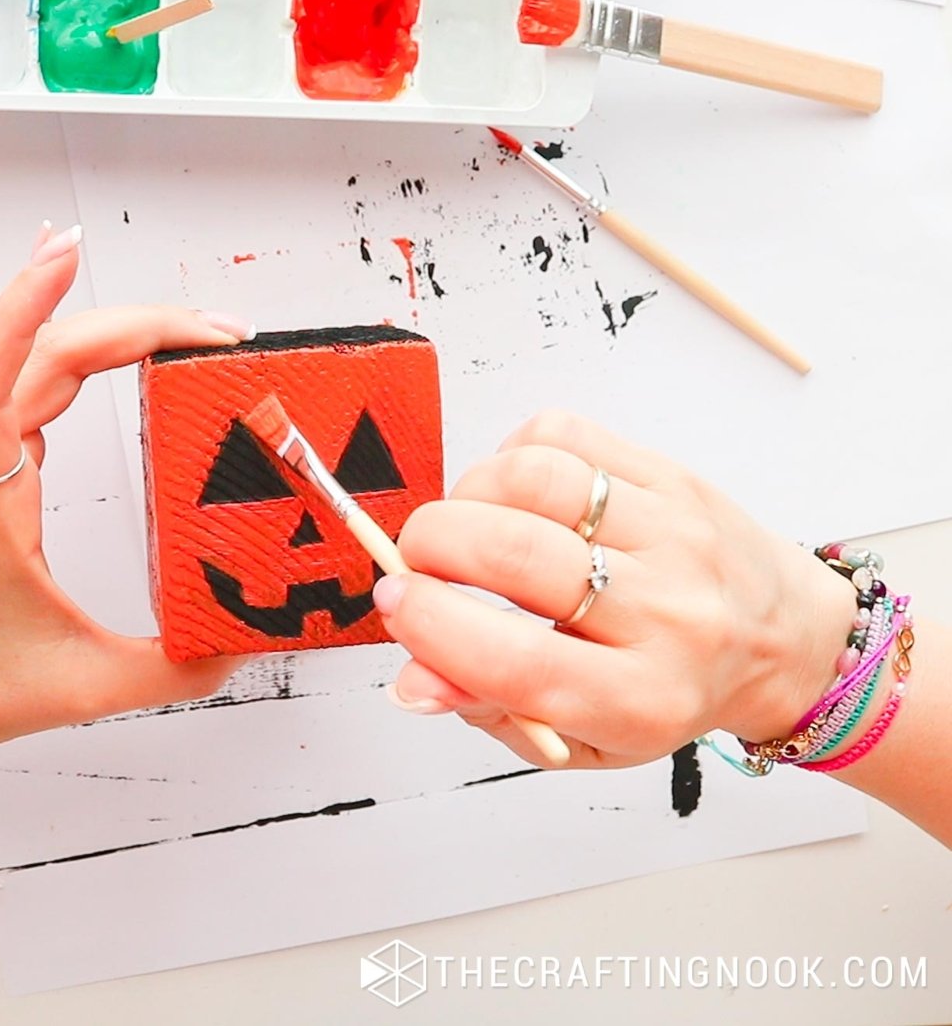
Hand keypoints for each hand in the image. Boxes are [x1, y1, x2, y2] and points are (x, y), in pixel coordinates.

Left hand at [0, 225, 255, 801]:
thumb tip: (242, 641)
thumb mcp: (79, 687)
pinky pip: (23, 386)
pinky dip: (70, 347)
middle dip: (131, 323)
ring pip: (33, 363)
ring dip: (105, 329)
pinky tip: (100, 336)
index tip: (67, 254)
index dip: (24, 304)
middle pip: (42, 354)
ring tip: (180, 323)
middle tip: (212, 326)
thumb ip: (173, 668)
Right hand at [372, 411, 856, 768]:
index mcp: (639, 699)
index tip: (395, 602)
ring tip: (466, 522)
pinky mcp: (671, 475)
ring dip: (467, 494)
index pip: (513, 660)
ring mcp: (673, 534)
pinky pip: (563, 435)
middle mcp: (666, 614)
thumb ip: (488, 708)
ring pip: (533, 480)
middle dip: (430, 547)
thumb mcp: (580, 737)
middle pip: (513, 557)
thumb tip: (411, 679)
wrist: (777, 638)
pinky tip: (517, 493)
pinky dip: (512, 455)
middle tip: (417, 560)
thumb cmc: (665, 690)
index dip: (430, 625)